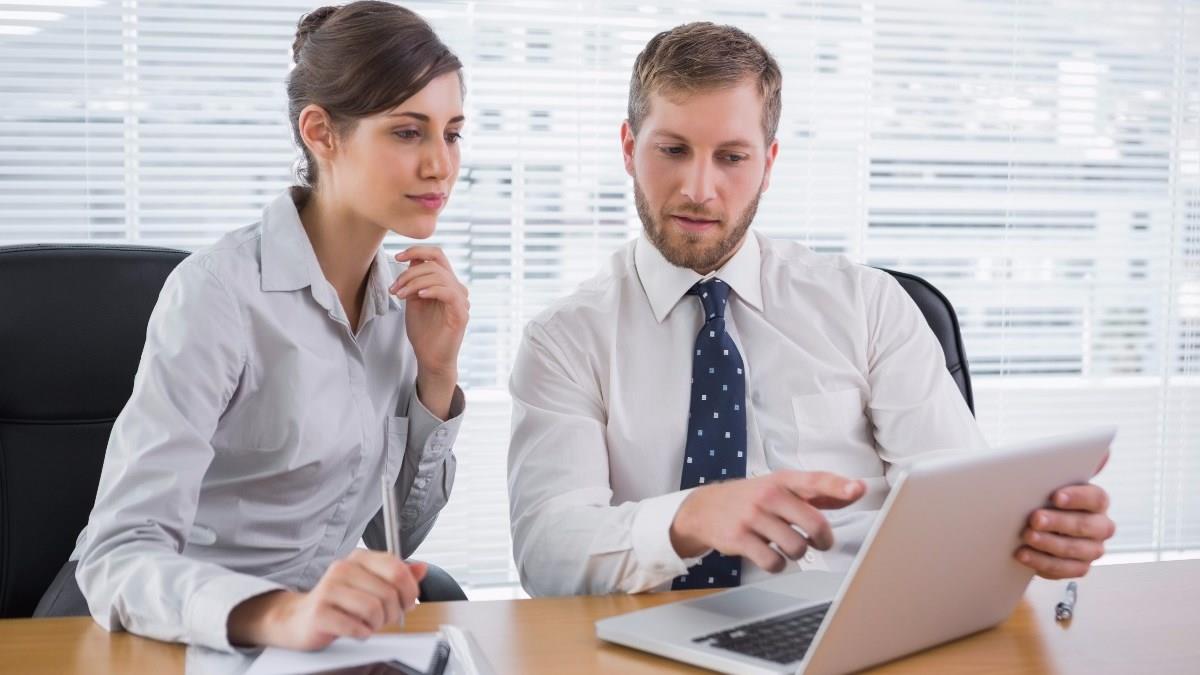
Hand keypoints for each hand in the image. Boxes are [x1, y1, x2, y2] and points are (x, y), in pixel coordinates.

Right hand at [227, 550, 426, 650]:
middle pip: (388, 593)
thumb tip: (422, 568)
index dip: (409, 591)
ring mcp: (329, 588)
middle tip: (385, 618)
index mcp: (359, 558)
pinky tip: (355, 630)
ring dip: (377, 624)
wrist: (298, 619)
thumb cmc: (338, 602)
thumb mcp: (370, 585)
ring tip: (368, 624)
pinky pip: (356, 626)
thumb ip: (397, 577)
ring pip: (374, 609)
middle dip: (393, 612)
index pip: (397, 569)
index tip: (406, 603)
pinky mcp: (320, 612)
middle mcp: (343, 568)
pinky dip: (362, 633)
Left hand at [390, 246, 468, 416]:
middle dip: (409, 273)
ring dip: (414, 282)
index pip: (437, 255)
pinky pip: (448, 292)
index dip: (417, 250)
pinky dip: (431, 290)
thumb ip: (415, 281)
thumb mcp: (414, 300)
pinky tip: (418, 296)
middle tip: (394, 289)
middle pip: (435, 264)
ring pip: (439, 276)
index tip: (397, 256)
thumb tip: (412, 259)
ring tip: (400, 295)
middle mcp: (456, 288)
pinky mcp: (461, 313)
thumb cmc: (423, 331)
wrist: (430, 357)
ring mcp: (461, 300)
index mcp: (446, 282)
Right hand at [670, 471, 865, 572]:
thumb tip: (855, 491)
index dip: (838, 486)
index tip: (857, 489)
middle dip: (822, 540)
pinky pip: (773, 562)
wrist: (704, 509)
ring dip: (797, 553)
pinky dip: (777, 564)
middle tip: (817, 541)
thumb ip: (819, 492)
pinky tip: (770, 555)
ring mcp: (752, 516)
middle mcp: (768, 495)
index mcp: (783, 480)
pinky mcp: (739, 538)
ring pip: (796, 547)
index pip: (815, 481)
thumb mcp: (781, 488)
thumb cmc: (751, 499)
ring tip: (786, 545)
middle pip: (814, 524)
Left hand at [1015, 482, 1114, 578]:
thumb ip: (1048, 486)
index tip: (1055, 497)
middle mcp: (1100, 527)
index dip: (1077, 498)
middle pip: (1084, 525)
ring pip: (1074, 548)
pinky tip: (1024, 554)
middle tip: (1035, 519)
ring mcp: (1092, 549)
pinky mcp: (1079, 567)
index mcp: (1097, 503)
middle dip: (1057, 522)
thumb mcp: (1049, 492)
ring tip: (1028, 536)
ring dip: (1048, 543)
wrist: (1042, 529)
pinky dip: (1041, 562)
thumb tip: (1031, 480)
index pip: (1095, 498)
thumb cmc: (1047, 504)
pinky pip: (1064, 568)